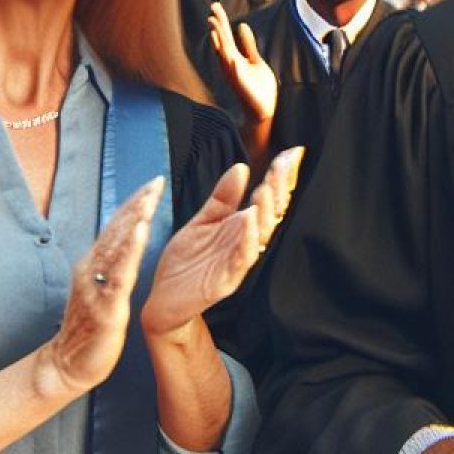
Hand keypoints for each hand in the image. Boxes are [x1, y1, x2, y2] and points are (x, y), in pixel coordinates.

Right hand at [44, 178, 163, 395]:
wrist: (67, 364)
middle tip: (155, 182)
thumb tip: (126, 236)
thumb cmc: (88, 325)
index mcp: (93, 263)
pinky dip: (129, 254)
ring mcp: (96, 288)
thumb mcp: (101, 286)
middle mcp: (91, 269)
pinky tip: (140, 237)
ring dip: (132, 223)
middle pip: (115, 231)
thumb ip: (110, 262)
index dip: (133, 203)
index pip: (115, 226)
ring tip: (149, 202)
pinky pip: (118, 277)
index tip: (152, 182)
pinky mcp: (104, 308)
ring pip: (115, 249)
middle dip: (136, 205)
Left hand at [140, 147, 303, 337]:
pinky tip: (250, 219)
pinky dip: (248, 238)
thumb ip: (222, 197)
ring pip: (261, 234)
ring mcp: (238, 262)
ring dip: (266, 211)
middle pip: (272, 213)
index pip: (269, 198)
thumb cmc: (185, 262)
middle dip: (279, 188)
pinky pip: (242, 258)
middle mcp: (246, 243)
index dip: (281, 177)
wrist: (162, 300)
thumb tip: (241, 167)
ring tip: (267, 188)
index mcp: (242, 227)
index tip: (291, 153)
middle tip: (284, 165)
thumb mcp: (202, 221)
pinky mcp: (226, 280)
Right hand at [208, 4, 277, 126]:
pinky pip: (237, 76)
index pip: (226, 37)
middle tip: (213, 8)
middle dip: (218, 25)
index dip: (221, 22)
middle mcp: (231, 65)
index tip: (215, 7)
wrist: (263, 108)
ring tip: (215, 26)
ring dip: (220, 41)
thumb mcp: (255, 60)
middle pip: (223, 42)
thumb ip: (248, 45)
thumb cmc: (258, 85)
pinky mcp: (243, 86)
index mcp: (235, 58)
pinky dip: (235, 67)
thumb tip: (241, 25)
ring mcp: (235, 75)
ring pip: (226, 56)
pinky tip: (233, 59)